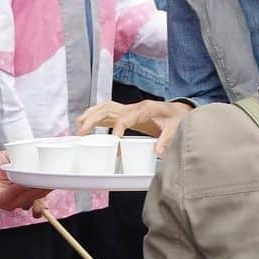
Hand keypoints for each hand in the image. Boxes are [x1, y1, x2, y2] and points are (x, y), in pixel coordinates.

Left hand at [0, 151, 48, 211]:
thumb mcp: (14, 160)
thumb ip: (28, 159)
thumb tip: (43, 152)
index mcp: (24, 189)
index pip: (41, 192)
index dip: (50, 187)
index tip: (57, 179)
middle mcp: (20, 198)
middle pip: (39, 199)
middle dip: (46, 190)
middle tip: (53, 180)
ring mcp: (12, 201)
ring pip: (30, 197)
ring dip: (37, 188)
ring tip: (42, 178)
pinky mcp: (2, 200)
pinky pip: (16, 195)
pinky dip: (22, 187)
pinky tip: (26, 180)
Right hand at [76, 99, 190, 156]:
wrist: (178, 111)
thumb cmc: (176, 118)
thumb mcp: (175, 128)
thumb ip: (166, 139)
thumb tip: (157, 152)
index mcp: (144, 109)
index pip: (125, 117)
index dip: (117, 129)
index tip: (113, 142)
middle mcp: (133, 106)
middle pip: (108, 109)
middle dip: (93, 119)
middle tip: (82, 133)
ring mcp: (128, 108)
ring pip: (105, 108)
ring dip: (91, 115)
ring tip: (79, 126)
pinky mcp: (126, 113)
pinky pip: (108, 111)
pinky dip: (95, 115)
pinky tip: (86, 122)